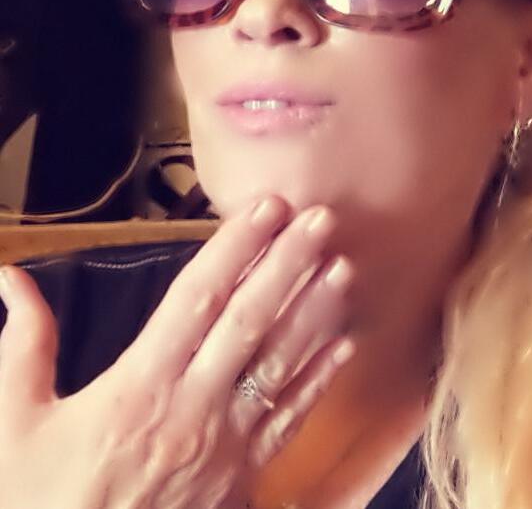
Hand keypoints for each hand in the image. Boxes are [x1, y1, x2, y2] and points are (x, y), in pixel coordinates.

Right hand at [0, 196, 355, 508]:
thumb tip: (10, 279)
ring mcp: (226, 445)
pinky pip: (288, 421)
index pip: (198, 298)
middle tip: (321, 219)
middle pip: (250, 322)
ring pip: (279, 365)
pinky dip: (317, 381)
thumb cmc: (40, 502)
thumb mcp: (15, 422)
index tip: (267, 208)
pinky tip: (343, 347)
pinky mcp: (243, 479)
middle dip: (289, 264)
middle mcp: (193, 407)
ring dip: (314, 313)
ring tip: (343, 268)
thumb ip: (23, 345)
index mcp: (139, 385)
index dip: (236, 247)